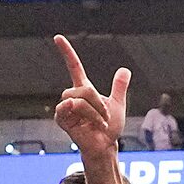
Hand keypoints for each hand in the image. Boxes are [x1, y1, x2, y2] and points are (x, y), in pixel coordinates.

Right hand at [50, 35, 126, 153]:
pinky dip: (85, 115)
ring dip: (94, 111)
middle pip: (83, 88)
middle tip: (105, 116)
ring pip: (78, 98)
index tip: (58, 37)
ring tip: (99, 122)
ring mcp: (65, 107)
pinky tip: (88, 125)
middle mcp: (72, 96)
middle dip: (98, 102)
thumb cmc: (109, 128)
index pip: (73, 66)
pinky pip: (70, 107)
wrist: (105, 146)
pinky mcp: (61, 118)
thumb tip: (125, 70)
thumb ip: (119, 87)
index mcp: (84, 89)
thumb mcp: (118, 104)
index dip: (67, 52)